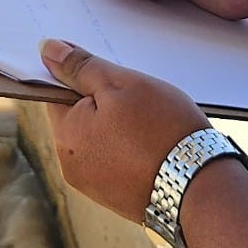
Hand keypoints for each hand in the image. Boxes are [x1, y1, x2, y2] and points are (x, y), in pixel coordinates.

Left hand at [40, 37, 210, 223]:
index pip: (58, 93)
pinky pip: (114, 161)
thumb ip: (80, 67)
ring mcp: (93, 185)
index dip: (84, 77)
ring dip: (118, 127)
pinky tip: (153, 146)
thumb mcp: (121, 85)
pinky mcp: (115, 198)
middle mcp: (70, 164)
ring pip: (99, 139)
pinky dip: (129, 150)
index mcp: (65, 134)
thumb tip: (46, 49)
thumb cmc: (163, 130)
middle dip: (104, 103)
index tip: (111, 76)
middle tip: (139, 100)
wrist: (201, 187)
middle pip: (79, 117)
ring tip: (150, 125)